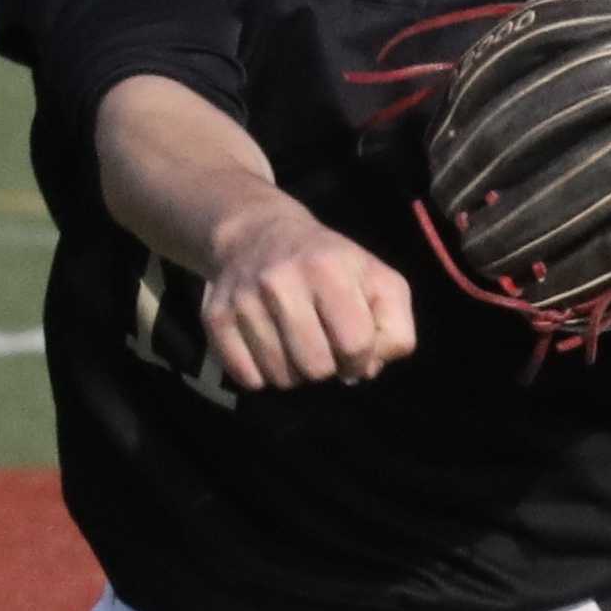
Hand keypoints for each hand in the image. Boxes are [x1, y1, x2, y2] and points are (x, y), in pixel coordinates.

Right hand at [201, 195, 415, 390]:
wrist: (257, 233)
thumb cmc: (329, 263)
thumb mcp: (378, 279)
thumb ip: (394, 327)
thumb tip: (365, 370)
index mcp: (328, 268)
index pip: (356, 343)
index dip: (362, 358)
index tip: (354, 348)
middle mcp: (281, 281)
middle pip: (316, 368)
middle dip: (327, 367)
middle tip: (322, 345)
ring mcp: (244, 300)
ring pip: (281, 377)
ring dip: (294, 372)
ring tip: (295, 344)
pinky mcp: (216, 318)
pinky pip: (246, 378)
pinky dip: (262, 374)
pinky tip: (269, 348)